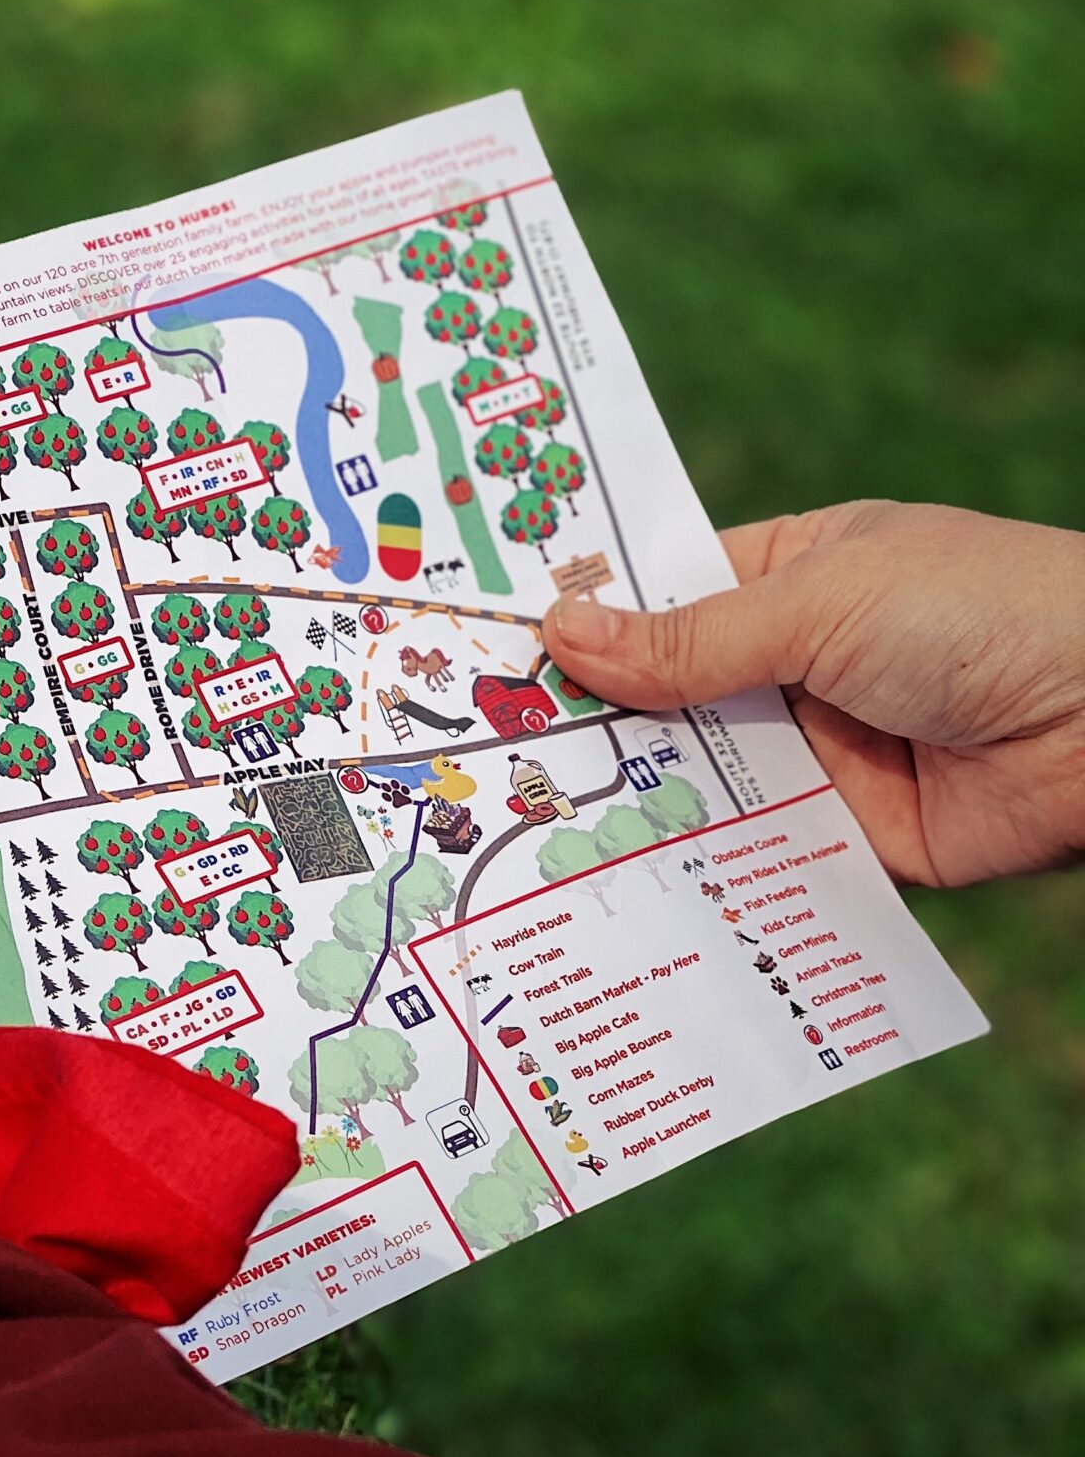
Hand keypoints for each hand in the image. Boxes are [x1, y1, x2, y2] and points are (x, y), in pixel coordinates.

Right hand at [541, 500, 1084, 887]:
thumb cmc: (979, 612)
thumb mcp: (819, 603)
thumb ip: (688, 640)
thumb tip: (560, 631)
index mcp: (796, 573)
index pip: (666, 594)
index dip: (586, 619)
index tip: (488, 647)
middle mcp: (801, 663)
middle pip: (671, 695)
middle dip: (593, 720)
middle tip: (475, 748)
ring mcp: (822, 753)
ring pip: (703, 779)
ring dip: (635, 797)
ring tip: (517, 817)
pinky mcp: (847, 838)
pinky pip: (756, 853)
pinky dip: (699, 867)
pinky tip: (610, 883)